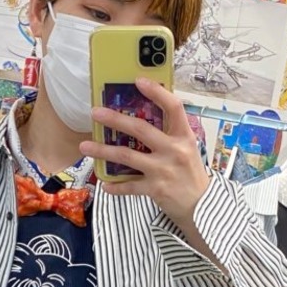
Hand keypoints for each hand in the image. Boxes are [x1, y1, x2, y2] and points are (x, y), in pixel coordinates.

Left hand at [79, 79, 209, 233]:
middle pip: (140, 129)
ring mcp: (163, 170)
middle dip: (114, 119)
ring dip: (103, 150)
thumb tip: (143, 118)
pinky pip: (129, 186)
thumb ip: (170, 134)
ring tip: (85, 146)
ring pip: (127, 156)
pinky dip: (115, 186)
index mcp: (184, 136)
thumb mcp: (187, 149)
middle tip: (95, 113)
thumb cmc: (190, 174)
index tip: (138, 81)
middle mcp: (174, 150)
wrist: (202, 205)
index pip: (173, 107)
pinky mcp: (155, 189)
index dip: (156, 92)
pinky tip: (104, 183)